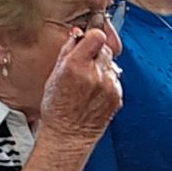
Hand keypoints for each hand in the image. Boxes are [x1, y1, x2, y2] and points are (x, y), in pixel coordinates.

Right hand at [38, 26, 123, 142]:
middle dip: (96, 53)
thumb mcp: (54, 75)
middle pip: (105, 49)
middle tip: (85, 65)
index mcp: (76, 65)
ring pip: (111, 65)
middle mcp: (95, 74)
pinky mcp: (117, 96)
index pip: (97, 36)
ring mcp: (109, 86)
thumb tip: (77, 35)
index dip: (93, 36)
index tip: (89, 40)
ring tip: (88, 84)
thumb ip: (68, 51)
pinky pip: (115, 80)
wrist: (68, 135)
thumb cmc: (57, 109)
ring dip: (102, 69)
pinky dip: (107, 83)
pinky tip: (95, 94)